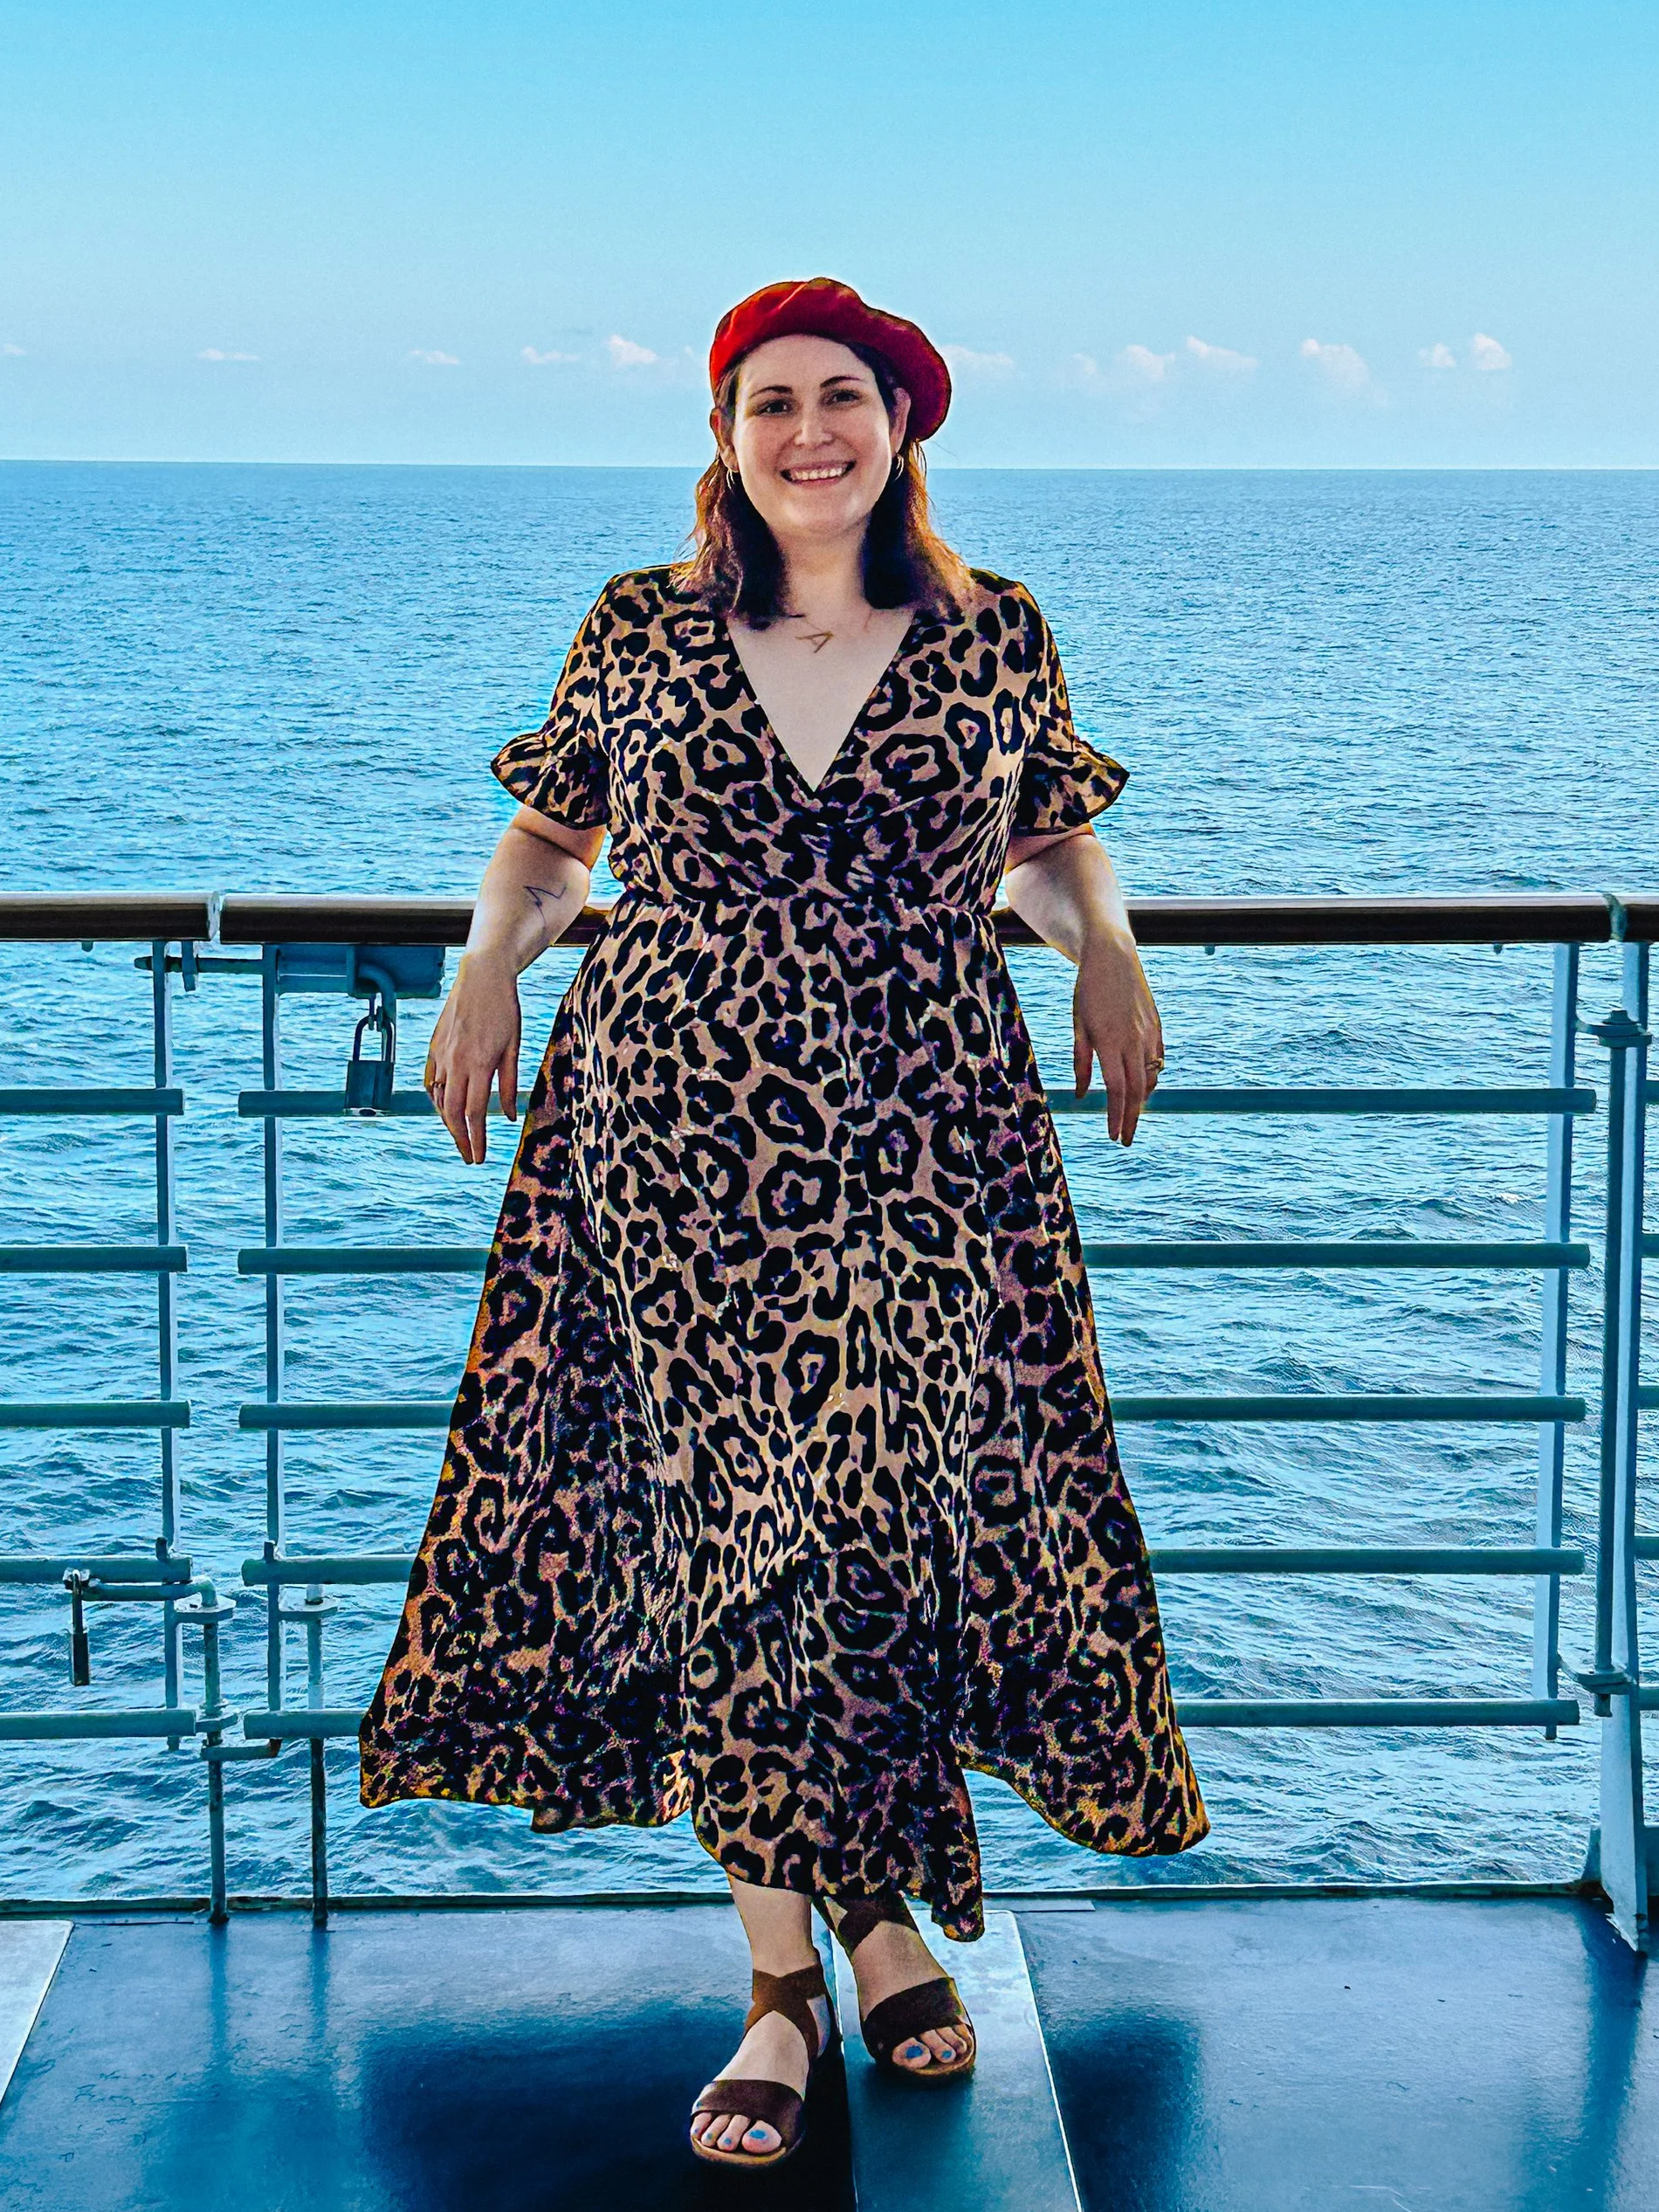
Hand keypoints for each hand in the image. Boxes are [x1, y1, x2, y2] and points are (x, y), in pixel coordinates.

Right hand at [424, 952, 520, 1163]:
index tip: (478, 1158)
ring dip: (449, 1121)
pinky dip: (437, 1100)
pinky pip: (432, 1082)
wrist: (481, 976)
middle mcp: (455, 1062)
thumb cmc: (504, 1010)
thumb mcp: (514, 1047)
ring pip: (439, 1099)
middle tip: (469, 1157)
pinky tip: (445, 1109)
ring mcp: (441, 1055)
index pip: (474, 1113)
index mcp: (478, 1064)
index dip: (476, 1139)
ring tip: (461, 1136)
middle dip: (460, 1138)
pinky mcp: (434, 1047)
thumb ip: (511, 1084)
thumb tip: (509, 1117)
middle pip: (452, 1112)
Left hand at [1072, 930, 1163, 1145]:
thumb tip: (1080, 1095)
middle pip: (1136, 1090)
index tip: (1113, 1136)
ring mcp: (1149, 1034)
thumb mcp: (1078, 1026)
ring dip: (1141, 1100)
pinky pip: (1158, 1060)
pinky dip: (1151, 1079)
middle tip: (1125, 1140)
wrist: (1113, 956)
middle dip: (1131, 1119)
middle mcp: (1134, 1040)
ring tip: (1129, 1116)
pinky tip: (1142, 1088)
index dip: (1115, 1116)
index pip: (1116, 1089)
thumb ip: (1081, 1062)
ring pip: (1150, 1077)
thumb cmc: (1088, 991)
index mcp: (1110, 1042)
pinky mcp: (1157, 1027)